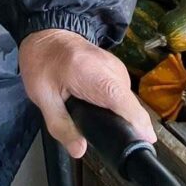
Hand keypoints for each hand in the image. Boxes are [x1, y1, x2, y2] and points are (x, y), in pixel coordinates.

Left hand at [18, 28, 154, 157]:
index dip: (138, 127)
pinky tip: (100, 110)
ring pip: (129, 102)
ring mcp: (118, 68)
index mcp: (95, 75)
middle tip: (105, 140)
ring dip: (119, 116)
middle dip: (124, 127)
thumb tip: (80, 151)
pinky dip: (116, 105)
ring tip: (99, 123)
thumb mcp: (43, 97)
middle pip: (131, 107)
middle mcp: (113, 70)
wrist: (48, 34)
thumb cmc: (43, 63)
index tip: (143, 145)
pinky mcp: (117, 69)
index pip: (127, 104)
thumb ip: (61, 126)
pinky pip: (124, 94)